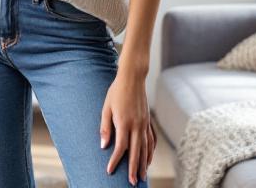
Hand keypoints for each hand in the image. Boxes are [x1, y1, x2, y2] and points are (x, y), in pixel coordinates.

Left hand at [100, 70, 153, 184]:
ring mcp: (145, 124)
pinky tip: (149, 159)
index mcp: (124, 122)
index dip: (115, 160)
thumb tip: (103, 146)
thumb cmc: (116, 92)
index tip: (110, 171)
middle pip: (136, 152)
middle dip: (133, 168)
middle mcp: (137, 125)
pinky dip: (150, 152)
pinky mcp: (148, 121)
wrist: (132, 78)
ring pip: (146, 148)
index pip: (120, 147)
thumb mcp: (106, 108)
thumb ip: (105, 128)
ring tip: (142, 176)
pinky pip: (151, 140)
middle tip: (132, 182)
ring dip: (144, 163)